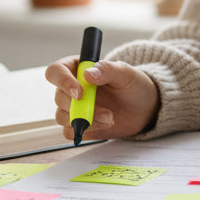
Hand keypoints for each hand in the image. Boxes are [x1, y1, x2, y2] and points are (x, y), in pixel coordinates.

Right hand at [45, 56, 159, 141]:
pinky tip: (103, 125)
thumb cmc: (133, 85)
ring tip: (110, 118)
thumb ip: (107, 70)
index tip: (80, 93)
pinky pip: (69, 132)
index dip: (63, 82)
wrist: (143, 107)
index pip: (56, 71)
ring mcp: (73, 107)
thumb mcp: (125, 73)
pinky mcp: (77, 125)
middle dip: (80, 107)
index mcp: (77, 68)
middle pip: (58, 97)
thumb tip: (88, 73)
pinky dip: (84, 131)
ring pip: (62, 116)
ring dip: (85, 120)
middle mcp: (70, 87)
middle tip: (106, 112)